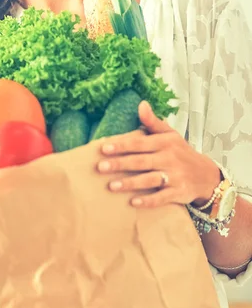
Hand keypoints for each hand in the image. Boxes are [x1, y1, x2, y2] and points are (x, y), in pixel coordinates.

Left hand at [96, 101, 220, 207]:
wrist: (207, 175)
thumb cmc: (181, 153)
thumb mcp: (170, 135)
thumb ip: (153, 122)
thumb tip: (141, 104)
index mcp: (165, 143)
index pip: (140, 143)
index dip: (121, 145)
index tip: (103, 148)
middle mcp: (170, 158)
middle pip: (141, 161)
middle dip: (120, 164)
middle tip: (100, 167)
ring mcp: (175, 176)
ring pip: (150, 179)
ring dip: (130, 183)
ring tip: (111, 186)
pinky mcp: (179, 192)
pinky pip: (162, 197)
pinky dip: (149, 200)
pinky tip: (133, 203)